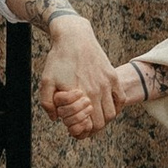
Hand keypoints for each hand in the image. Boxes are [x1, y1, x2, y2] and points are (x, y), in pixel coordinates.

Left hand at [36, 14, 123, 136]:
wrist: (74, 37)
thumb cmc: (58, 59)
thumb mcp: (46, 81)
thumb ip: (47, 103)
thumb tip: (56, 119)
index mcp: (79, 95)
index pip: (86, 125)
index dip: (80, 131)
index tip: (75, 127)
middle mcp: (95, 91)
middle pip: (100, 123)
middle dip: (91, 128)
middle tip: (84, 124)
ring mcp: (106, 84)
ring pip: (111, 114)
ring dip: (104, 120)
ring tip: (94, 117)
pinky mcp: (112, 76)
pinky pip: (121, 99)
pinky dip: (116, 108)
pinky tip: (107, 107)